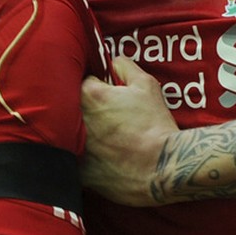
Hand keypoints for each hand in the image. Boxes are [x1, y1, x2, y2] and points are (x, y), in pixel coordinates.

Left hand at [80, 56, 179, 206]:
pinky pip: (75, 163)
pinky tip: (104, 161)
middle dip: (88, 113)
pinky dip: (86, 160)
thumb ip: (125, 66)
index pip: (84, 84)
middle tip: (109, 121)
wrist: (164, 166)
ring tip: (107, 141)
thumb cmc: (155, 124)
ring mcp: (76, 149)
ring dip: (83, 136)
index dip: (99, 90)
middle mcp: (76, 121)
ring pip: (71, 137)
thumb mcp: (146, 85)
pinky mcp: (80, 172)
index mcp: (90, 96)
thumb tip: (114, 61)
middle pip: (73, 111)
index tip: (111, 99)